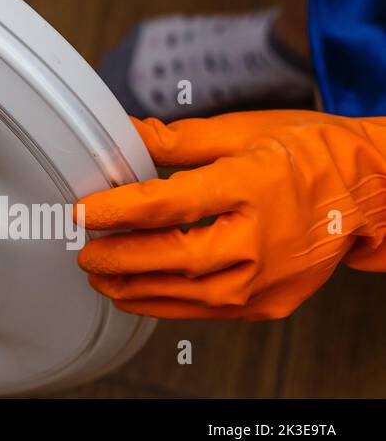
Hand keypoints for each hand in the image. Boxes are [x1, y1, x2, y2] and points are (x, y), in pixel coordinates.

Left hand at [77, 111, 385, 318]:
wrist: (373, 190)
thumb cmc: (312, 153)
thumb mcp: (241, 130)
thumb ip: (176, 138)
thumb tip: (122, 131)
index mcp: (250, 185)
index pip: (168, 203)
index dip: (118, 209)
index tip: (83, 211)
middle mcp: (260, 239)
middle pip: (175, 257)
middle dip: (121, 257)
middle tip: (84, 252)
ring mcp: (268, 278)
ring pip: (189, 293)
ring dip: (136, 288)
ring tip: (100, 275)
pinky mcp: (270, 302)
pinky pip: (209, 310)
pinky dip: (167, 304)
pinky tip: (137, 293)